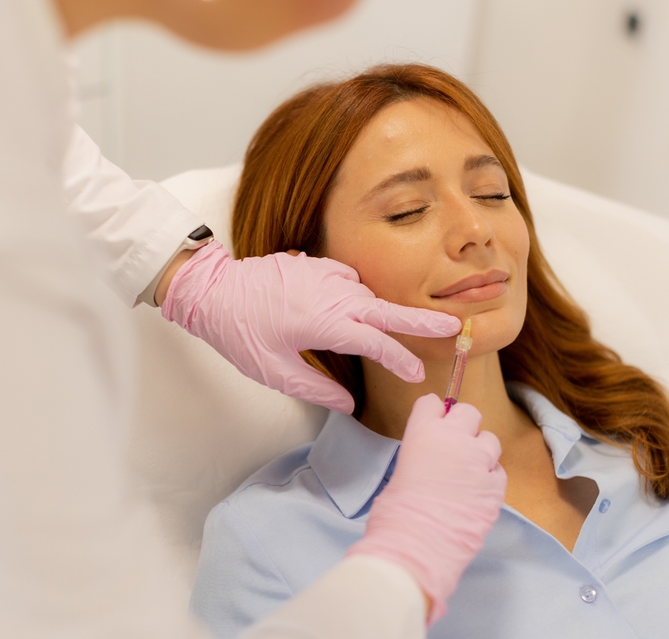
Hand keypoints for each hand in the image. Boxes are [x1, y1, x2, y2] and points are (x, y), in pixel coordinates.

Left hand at [161, 242, 460, 412]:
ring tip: (407, 324)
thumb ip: (316, 390)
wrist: (212, 290)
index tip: (417, 374)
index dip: (401, 359)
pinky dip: (359, 294)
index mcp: (325, 323)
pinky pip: (349, 280)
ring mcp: (324, 275)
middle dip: (422, 320)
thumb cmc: (240, 334)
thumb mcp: (275, 373)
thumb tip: (348, 404)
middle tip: (455, 325)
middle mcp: (332, 295)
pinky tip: (356, 307)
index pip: (376, 343)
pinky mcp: (315, 264)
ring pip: (367, 295)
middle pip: (387, 310)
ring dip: (386, 310)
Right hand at [347, 394, 506, 623]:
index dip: (433, 414)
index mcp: (424, 431)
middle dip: (463, 425)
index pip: (432, 403)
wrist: (417, 546)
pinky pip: (499, 472)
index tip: (433, 424)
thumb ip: (420, 456)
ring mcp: (480, 462)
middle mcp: (456, 439)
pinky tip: (477, 493)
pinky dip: (490, 478)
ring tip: (468, 472)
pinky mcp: (496, 487)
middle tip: (454, 446)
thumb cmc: (395, 514)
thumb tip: (428, 461)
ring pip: (490, 440)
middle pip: (468, 412)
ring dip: (480, 451)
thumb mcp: (400, 472)